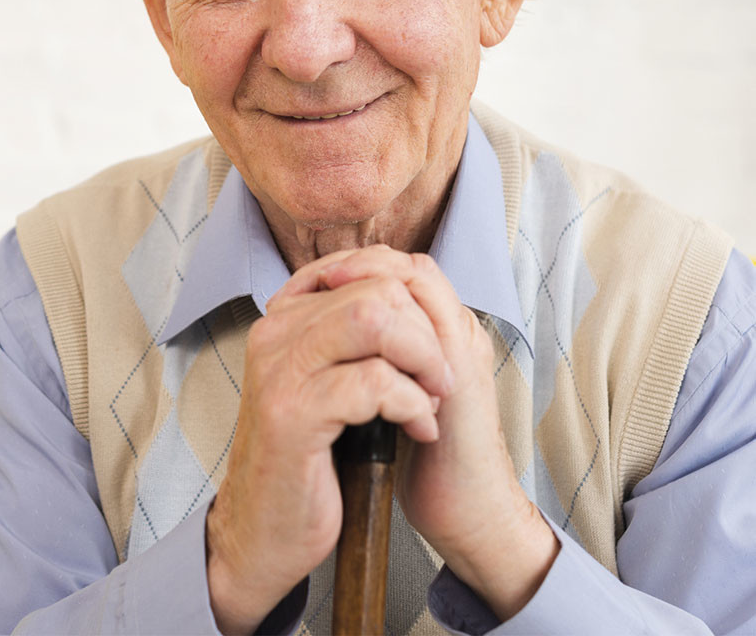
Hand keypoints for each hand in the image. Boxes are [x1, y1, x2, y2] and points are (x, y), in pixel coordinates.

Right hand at [205, 248, 453, 633]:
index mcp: (287, 318)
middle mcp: (277, 333)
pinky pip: (374, 381)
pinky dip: (412, 404)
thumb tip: (408, 294)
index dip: (414, 306)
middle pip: (376, 289)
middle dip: (424, 332)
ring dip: (422, 360)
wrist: (264, 535)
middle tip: (439, 379)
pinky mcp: (293, 414)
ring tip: (431, 398)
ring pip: (374, 320)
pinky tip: (417, 430)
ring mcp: (281, 370)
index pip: (366, 271)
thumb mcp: (329, 383)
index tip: (430, 349)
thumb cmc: (310, 460)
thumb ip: (353, 336)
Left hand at [317, 246, 559, 621]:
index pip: (398, 273)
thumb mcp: (390, 403)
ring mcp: (462, 343)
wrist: (467, 513)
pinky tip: (349, 319)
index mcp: (440, 336)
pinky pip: (426, 311)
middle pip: (406, 265)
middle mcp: (455, 330)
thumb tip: (322, 350)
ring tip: (329, 287)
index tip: (311, 281)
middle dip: (355, 264)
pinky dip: (384, 305)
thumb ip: (373, 365)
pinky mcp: (461, 367)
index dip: (354, 268)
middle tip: (315, 278)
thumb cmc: (425, 463)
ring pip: (416, 277)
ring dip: (367, 276)